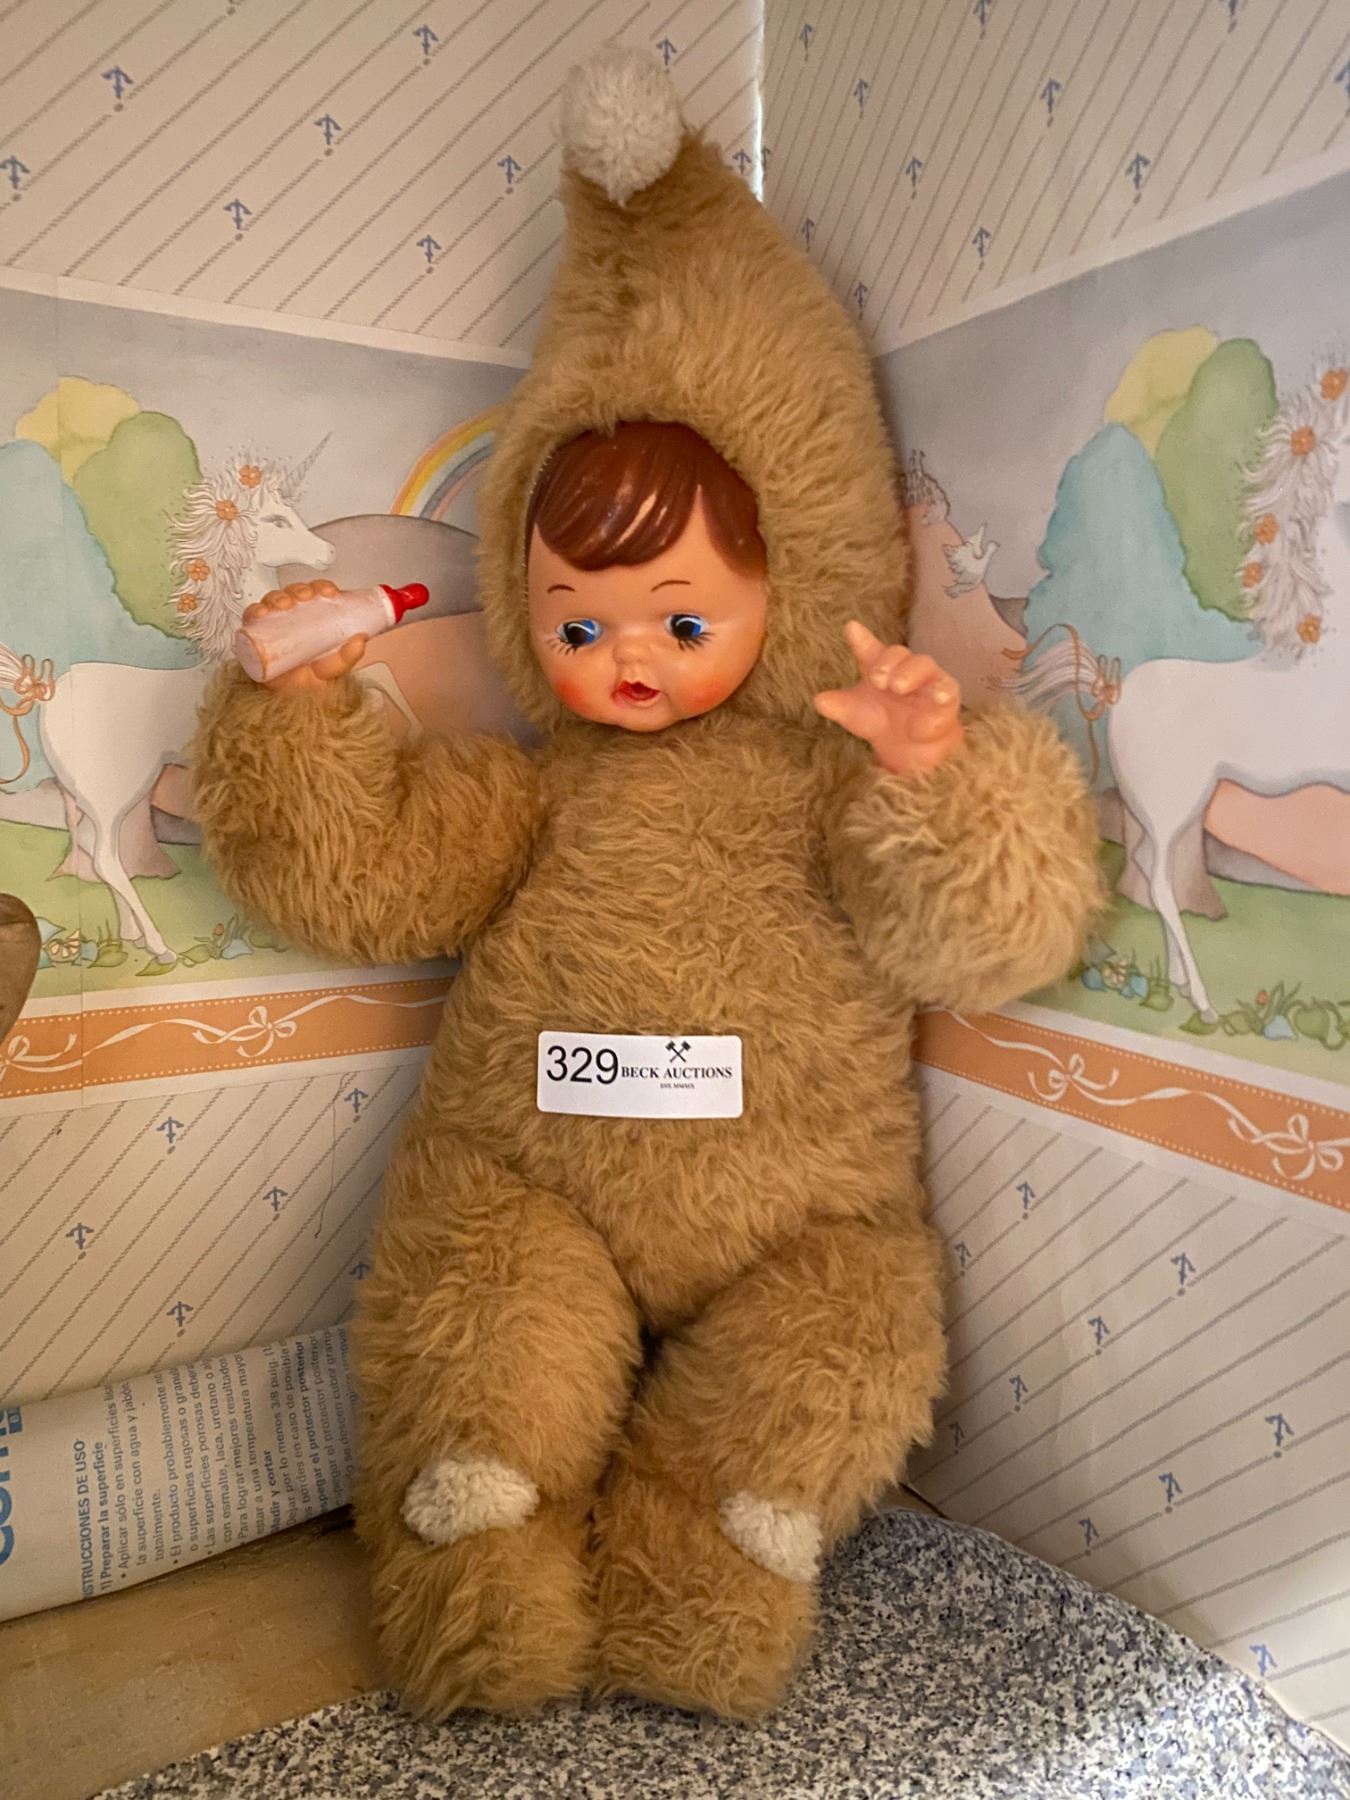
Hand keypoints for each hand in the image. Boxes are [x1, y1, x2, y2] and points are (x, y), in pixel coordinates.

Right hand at [242, 581, 366, 693]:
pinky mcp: (256, 633)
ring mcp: (273, 624)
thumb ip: (347, 657)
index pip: (317, 595)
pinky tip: (263, 613)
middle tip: (305, 597)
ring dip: (279, 597)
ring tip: (284, 605)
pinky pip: (252, 616)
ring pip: (273, 600)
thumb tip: (361, 638)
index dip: (322, 587)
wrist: (286, 702)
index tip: (329, 592)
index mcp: (313, 620)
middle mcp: (292, 619)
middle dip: (299, 590)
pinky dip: (255, 611)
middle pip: (294, 593)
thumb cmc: (308, 684)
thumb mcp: (332, 670)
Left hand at [814, 621, 963, 775]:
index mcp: (879, 668)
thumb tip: (820, 701)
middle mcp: (905, 670)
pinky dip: (939, 698)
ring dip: (911, 673)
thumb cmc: (880, 720)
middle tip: (876, 679)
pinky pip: (947, 694)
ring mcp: (928, 683)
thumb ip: (839, 707)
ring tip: (897, 687)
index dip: (862, 639)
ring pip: (926, 666)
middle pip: (901, 653)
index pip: (870, 650)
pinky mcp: (947, 701)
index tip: (851, 629)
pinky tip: (932, 703)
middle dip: (889, 662)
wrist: (909, 749)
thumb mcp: (856, 715)